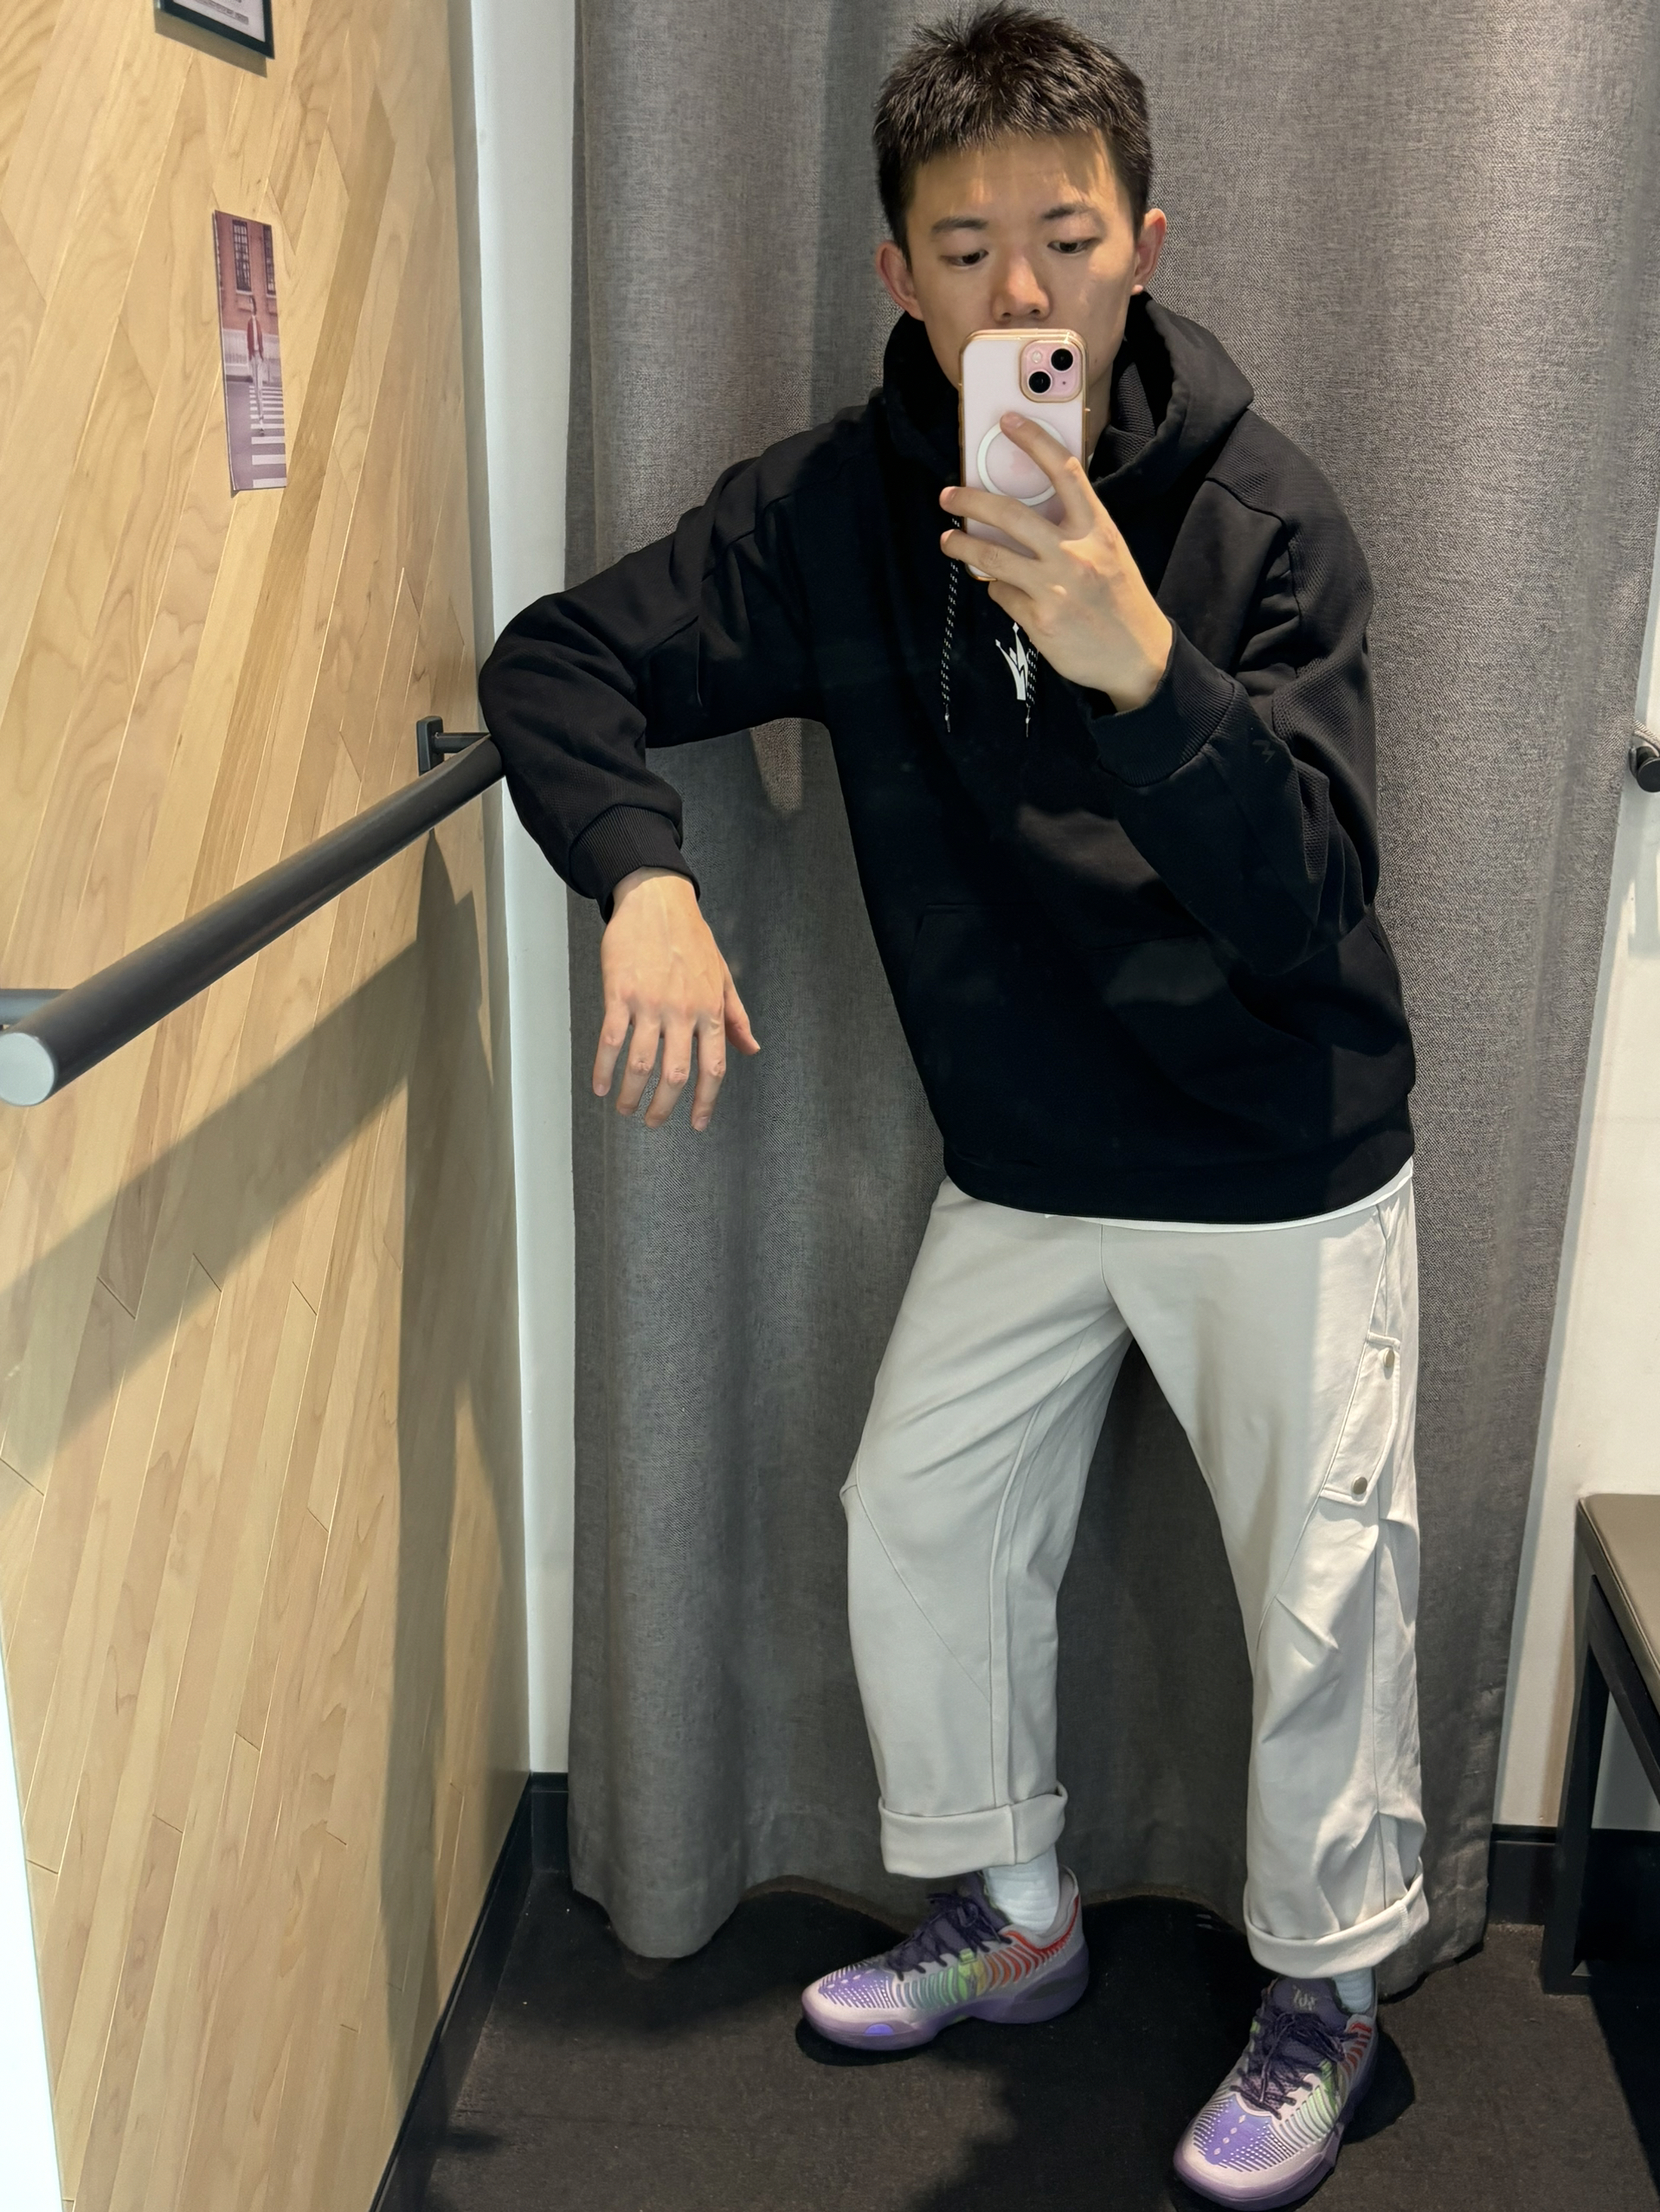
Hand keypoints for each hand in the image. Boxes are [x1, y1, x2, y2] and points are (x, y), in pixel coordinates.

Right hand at [595, 869, 758, 1130]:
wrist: (656, 900)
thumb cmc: (691, 937)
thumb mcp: (723, 976)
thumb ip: (735, 1017)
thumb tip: (751, 1048)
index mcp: (710, 1009)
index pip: (713, 1067)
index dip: (705, 1101)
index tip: (697, 1123)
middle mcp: (682, 1011)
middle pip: (675, 1074)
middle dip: (663, 1107)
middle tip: (652, 1122)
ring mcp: (649, 1004)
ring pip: (640, 1064)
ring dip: (631, 1094)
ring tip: (625, 1107)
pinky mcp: (619, 994)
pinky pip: (610, 1040)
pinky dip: (602, 1068)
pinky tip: (599, 1084)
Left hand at [940, 412, 1173, 709]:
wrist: (1138, 656)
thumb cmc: (1120, 599)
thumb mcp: (1108, 551)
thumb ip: (1074, 529)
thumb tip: (1024, 514)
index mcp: (1096, 529)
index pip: (1064, 472)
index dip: (1035, 441)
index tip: (1009, 422)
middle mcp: (1075, 554)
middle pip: (1010, 514)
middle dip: (970, 501)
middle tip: (948, 496)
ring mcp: (1055, 589)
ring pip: (992, 557)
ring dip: (962, 546)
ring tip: (949, 540)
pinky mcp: (1039, 621)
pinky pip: (1003, 595)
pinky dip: (998, 590)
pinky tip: (1005, 591)